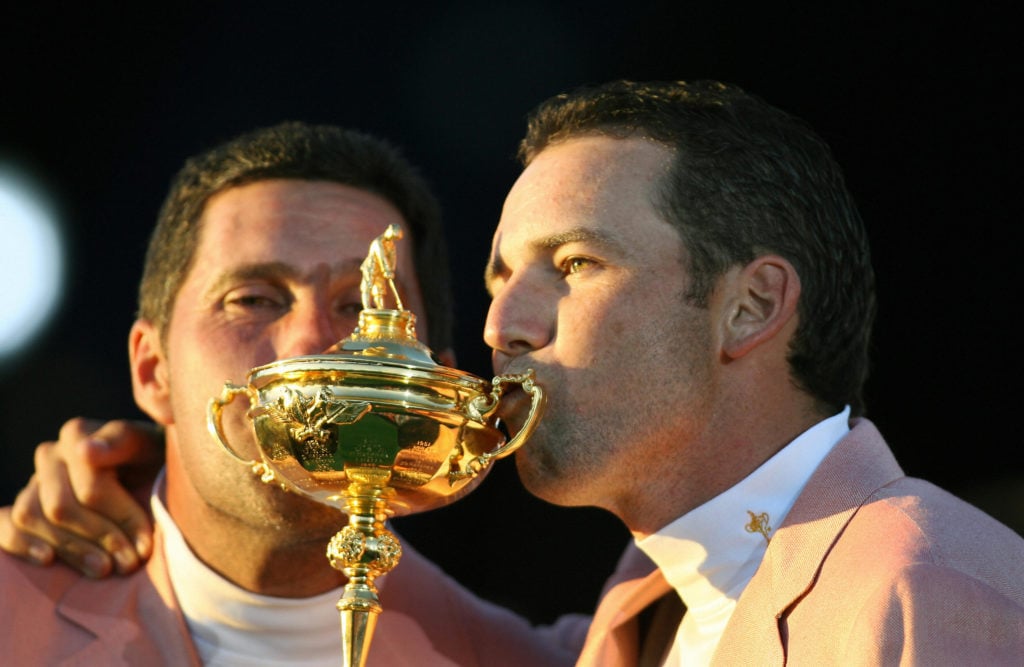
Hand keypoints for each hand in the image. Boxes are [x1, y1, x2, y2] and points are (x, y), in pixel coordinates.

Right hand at [0, 418, 163, 576]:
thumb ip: (122, 441)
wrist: (152, 473)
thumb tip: (84, 451)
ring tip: (104, 569)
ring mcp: (33, 482)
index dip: (121, 517)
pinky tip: (48, 560)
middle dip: (100, 538)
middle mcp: (50, 455)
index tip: (145, 544)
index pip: (91, 485)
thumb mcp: (156, 445)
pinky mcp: (24, 506)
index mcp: (78, 434)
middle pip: (62, 506)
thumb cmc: (157, 460)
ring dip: (70, 549)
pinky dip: (21, 543)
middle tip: (129, 563)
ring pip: (33, 517)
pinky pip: (6, 524)